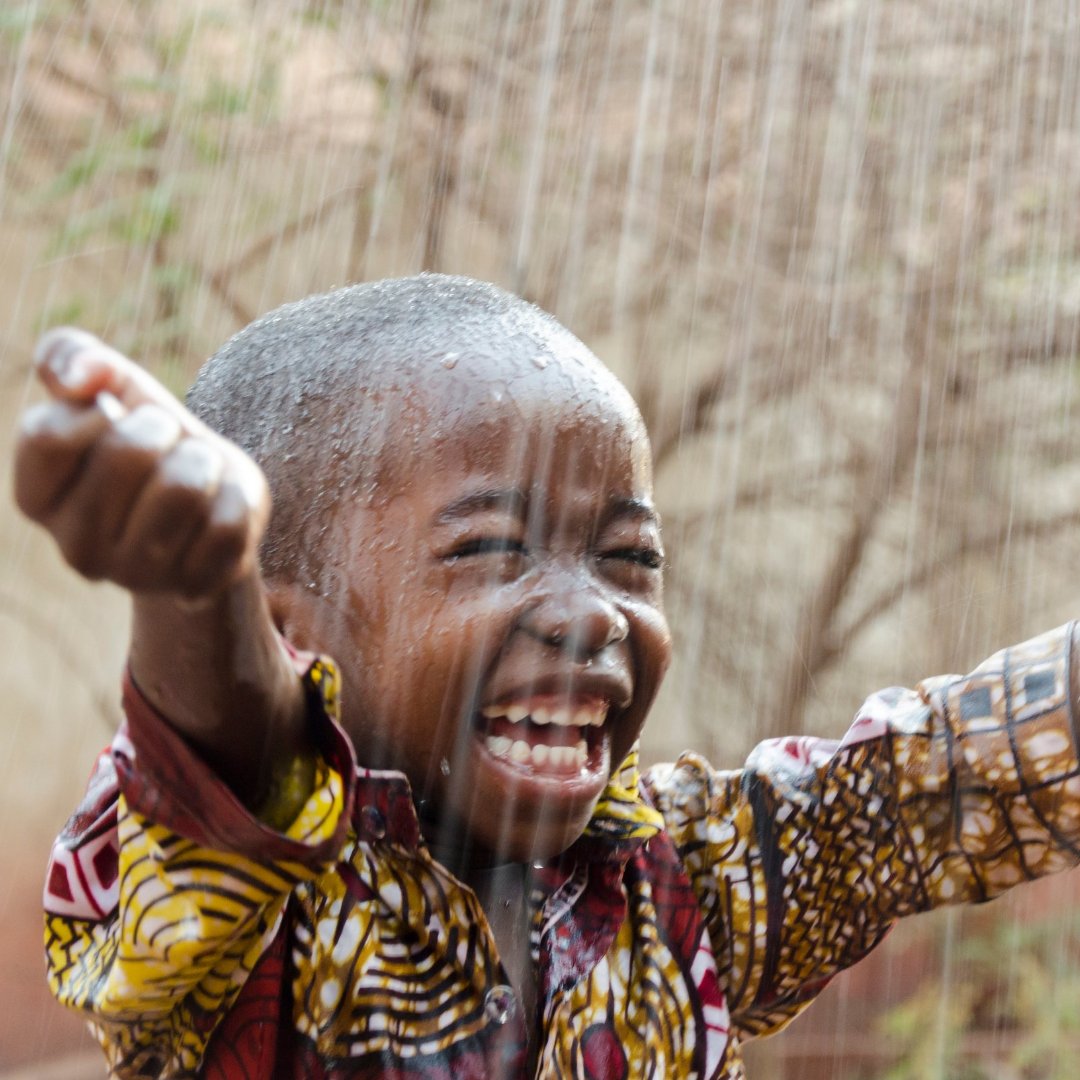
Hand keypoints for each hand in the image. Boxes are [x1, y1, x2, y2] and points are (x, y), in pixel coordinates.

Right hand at [14, 328, 268, 600]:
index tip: (116, 414)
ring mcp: (136, 576)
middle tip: (169, 444)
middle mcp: (76, 547)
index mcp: (36, 499)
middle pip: (128, 454)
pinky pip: (229, 524)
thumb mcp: (113, 387)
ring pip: (185, 488)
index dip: (97, 409)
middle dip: (164, 429)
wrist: (213, 499)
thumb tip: (77, 377)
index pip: (48, 437)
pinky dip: (237, 498)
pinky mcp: (194, 588)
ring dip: (204, 460)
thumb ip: (74, 357)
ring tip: (196, 473)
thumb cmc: (152, 440)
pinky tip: (219, 509)